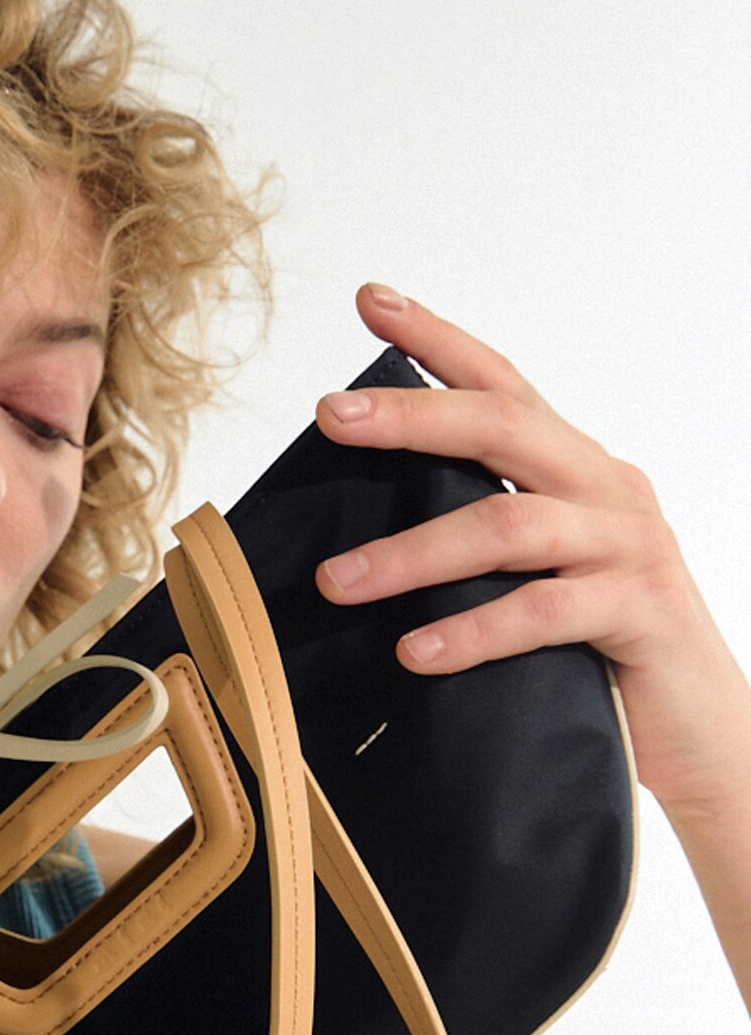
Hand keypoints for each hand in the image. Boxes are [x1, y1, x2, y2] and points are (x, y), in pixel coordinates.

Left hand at [311, 285, 750, 822]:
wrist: (703, 734)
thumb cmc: (601, 656)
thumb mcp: (534, 581)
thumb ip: (477, 546)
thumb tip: (356, 543)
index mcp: (575, 471)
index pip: (503, 385)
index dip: (439, 340)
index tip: (373, 299)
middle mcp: (604, 490)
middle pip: (503, 426)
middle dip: (411, 416)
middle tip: (330, 416)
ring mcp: (628, 547)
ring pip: (508, 525)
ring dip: (412, 553)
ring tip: (337, 581)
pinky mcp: (639, 613)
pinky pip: (543, 612)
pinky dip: (473, 629)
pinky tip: (416, 650)